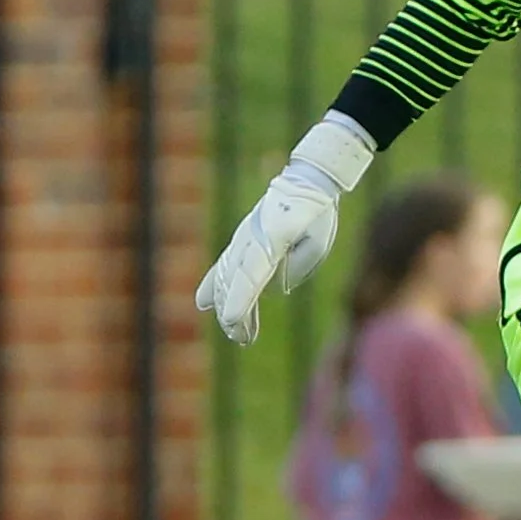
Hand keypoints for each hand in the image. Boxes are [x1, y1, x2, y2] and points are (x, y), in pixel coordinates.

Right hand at [195, 115, 374, 344]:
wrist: (305, 181)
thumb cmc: (316, 214)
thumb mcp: (317, 242)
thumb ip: (297, 266)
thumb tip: (273, 289)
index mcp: (271, 239)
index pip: (252, 275)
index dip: (240, 299)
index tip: (233, 320)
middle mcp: (250, 240)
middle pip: (235, 281)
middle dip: (234, 311)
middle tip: (239, 338)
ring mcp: (242, 239)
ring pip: (227, 276)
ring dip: (227, 305)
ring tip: (235, 333)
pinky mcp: (242, 241)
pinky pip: (224, 266)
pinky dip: (214, 285)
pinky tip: (203, 304)